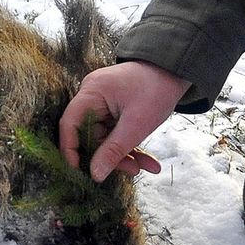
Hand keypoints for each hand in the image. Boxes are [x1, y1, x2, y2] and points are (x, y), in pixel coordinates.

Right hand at [60, 61, 190, 181]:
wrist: (176, 70)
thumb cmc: (156, 89)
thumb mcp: (136, 124)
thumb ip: (113, 151)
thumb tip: (95, 174)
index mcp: (91, 93)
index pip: (69, 124)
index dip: (70, 150)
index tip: (78, 172)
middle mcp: (92, 97)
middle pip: (90, 135)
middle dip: (110, 157)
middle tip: (130, 170)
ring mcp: (104, 103)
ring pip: (106, 138)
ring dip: (125, 155)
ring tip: (144, 167)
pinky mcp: (115, 109)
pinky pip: (116, 133)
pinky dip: (130, 146)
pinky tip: (148, 161)